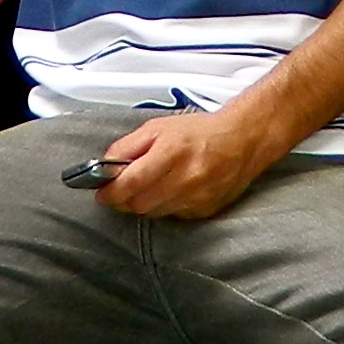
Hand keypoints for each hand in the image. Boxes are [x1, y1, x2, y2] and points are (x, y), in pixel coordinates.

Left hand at [91, 104, 287, 221]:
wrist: (241, 141)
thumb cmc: (199, 132)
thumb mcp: (157, 128)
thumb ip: (127, 147)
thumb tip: (104, 166)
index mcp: (171, 152)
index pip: (131, 183)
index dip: (111, 192)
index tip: (101, 192)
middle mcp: (185, 178)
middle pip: (139, 204)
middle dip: (123, 200)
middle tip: (120, 190)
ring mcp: (196, 198)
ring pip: (153, 213)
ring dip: (142, 203)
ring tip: (147, 187)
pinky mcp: (203, 211)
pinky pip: (171, 215)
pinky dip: (163, 206)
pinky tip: (169, 191)